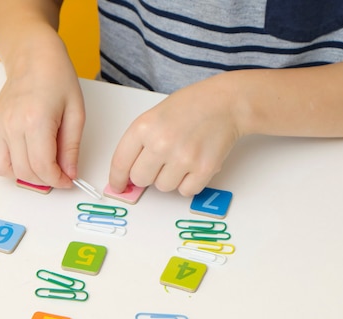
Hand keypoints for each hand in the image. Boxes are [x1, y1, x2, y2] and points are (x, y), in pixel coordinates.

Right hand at [0, 32, 84, 187]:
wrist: (32, 56)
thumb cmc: (57, 78)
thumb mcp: (76, 113)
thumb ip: (71, 148)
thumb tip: (69, 173)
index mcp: (35, 120)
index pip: (42, 167)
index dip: (57, 180)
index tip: (67, 181)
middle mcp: (11, 125)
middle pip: (24, 172)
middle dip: (45, 180)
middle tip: (59, 174)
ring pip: (4, 170)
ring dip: (25, 176)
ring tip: (42, 166)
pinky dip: (11, 166)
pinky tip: (27, 157)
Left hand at [109, 74, 241, 196]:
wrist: (226, 102)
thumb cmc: (191, 106)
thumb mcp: (155, 115)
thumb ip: (140, 142)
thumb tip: (128, 174)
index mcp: (144, 127)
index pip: (121, 163)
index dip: (117, 179)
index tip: (117, 186)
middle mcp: (161, 143)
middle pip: (140, 179)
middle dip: (147, 174)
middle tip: (160, 162)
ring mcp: (183, 157)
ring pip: (163, 187)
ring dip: (170, 178)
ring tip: (181, 157)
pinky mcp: (204, 168)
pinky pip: (186, 191)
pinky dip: (189, 183)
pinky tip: (194, 165)